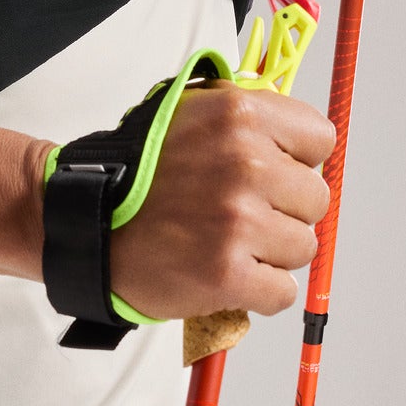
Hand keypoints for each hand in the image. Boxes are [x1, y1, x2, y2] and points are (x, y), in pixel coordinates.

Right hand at [108, 83, 333, 321]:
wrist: (86, 222)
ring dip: (271, 253)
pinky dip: (258, 293)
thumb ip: (246, 116)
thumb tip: (296, 136)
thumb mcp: (190, 112)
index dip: (297, 161)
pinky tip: (225, 274)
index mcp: (239, 116)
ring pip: (302, 248)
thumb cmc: (136, 172)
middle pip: (315, 199)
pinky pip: (282, 292)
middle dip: (284, 211)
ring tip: (227, 244)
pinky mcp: (227, 274)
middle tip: (239, 214)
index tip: (272, 173)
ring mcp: (237, 221)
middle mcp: (244, 164)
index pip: (320, 141)